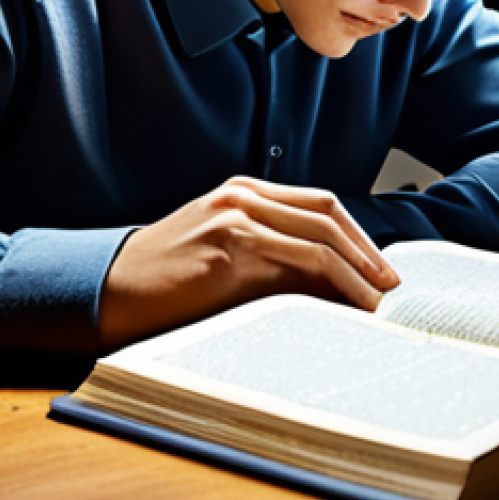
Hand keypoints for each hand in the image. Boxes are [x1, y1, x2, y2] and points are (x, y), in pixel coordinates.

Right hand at [99, 176, 399, 348]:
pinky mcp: (231, 250)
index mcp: (241, 191)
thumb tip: (325, 283)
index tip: (379, 267)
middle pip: (328, 215)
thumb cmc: (161, 278)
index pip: (319, 203)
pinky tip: (347, 308)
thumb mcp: (217, 249)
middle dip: (367, 251)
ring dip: (358, 274)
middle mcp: (243, 196)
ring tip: (378, 306)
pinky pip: (299, 264)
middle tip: (391, 286)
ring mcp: (237, 219)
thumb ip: (264, 251)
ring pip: (320, 240)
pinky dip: (333, 286)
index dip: (357, 235)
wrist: (107, 288)